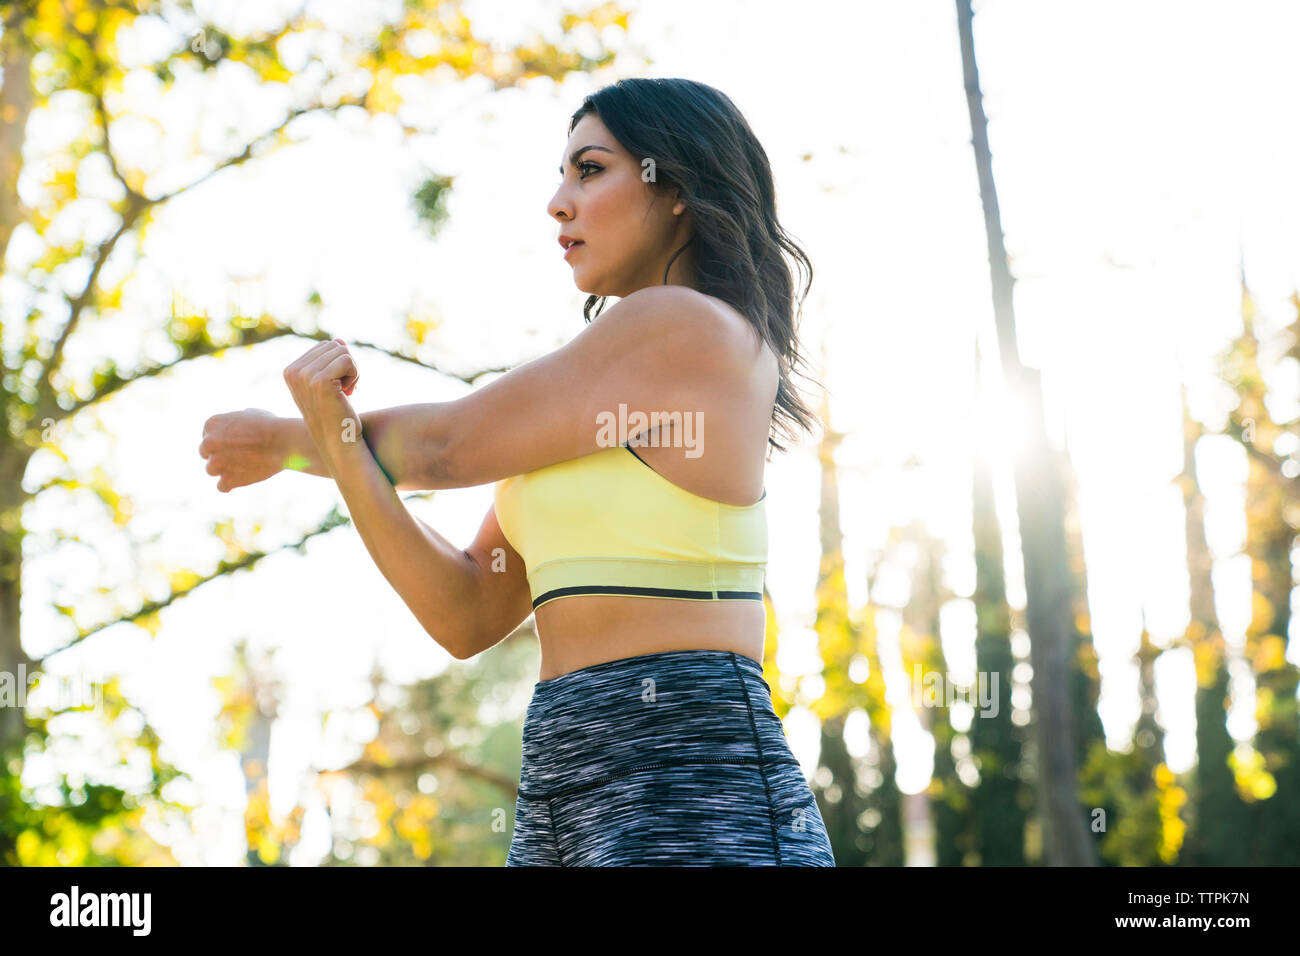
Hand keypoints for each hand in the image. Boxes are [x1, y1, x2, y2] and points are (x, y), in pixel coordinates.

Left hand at [199, 408, 284, 491]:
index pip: (207, 436)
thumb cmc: (271, 425)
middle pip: (206, 453)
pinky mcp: (228, 479)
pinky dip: (232, 484)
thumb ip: (237, 421)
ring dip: (225, 470)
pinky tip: (244, 478)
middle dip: (220, 455)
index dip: (221, 441)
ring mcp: (216, 463)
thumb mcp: (250, 414)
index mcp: (211, 424)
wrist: (283, 441)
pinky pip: (222, 486)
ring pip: (211, 470)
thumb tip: (238, 424)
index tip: (235, 443)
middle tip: (238, 456)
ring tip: (244, 466)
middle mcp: (208, 443)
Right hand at [283, 338, 362, 471]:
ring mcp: (304, 376)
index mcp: (290, 371)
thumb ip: (331, 360)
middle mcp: (293, 371)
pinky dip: (355, 376)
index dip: (338, 365)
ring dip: (352, 373)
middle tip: (343, 391)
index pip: (325, 346)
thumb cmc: (337, 416)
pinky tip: (348, 394)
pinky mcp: (320, 381)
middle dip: (346, 366)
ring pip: (342, 352)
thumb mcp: (330, 384)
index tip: (336, 388)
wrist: (340, 444)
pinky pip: (349, 361)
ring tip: (345, 393)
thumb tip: (339, 340)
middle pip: (334, 346)